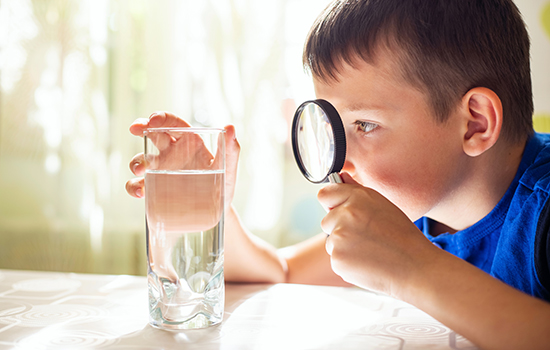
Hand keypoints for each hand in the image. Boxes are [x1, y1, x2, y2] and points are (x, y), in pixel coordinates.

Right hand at [125, 111, 240, 207]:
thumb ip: (230, 149)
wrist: (217, 212)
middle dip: (141, 128)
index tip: (153, 120)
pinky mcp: (155, 188)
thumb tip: (231, 127)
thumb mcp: (229, 168)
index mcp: (190, 141)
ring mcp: (161, 170)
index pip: (173, 123)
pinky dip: (134, 186)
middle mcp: (172, 152)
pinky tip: (140, 192)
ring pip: (142, 159)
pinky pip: (139, 184)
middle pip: (152, 134)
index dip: (161, 118)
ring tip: (140, 171)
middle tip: (135, 128)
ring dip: (137, 161)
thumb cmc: (224, 185)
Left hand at [318, 172, 436, 296]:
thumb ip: (356, 190)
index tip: (339, 210)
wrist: (414, 267)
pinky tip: (367, 262)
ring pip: (331, 241)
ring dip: (344, 246)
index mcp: (357, 197)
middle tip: (365, 236)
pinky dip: (348, 262)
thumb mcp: (382, 205)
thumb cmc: (402, 236)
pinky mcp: (337, 259)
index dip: (332, 203)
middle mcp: (345, 215)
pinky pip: (336, 259)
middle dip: (339, 228)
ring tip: (370, 250)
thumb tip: (341, 177)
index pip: (325, 194)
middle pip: (327, 220)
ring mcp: (339, 238)